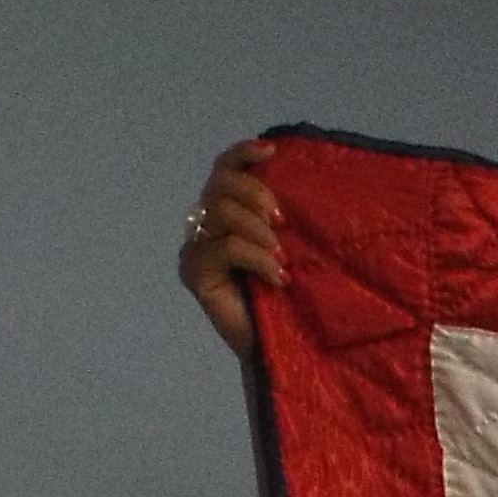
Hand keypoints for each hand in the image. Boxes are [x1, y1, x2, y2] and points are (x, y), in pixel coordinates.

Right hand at [179, 138, 284, 353]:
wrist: (284, 345)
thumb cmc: (294, 295)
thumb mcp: (296, 245)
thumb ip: (285, 215)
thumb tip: (303, 177)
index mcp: (230, 210)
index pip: (225, 168)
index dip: (243, 153)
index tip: (272, 150)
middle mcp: (208, 224)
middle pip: (220, 183)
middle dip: (255, 193)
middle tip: (283, 221)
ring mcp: (198, 248)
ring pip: (221, 212)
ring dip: (258, 230)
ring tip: (283, 256)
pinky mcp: (194, 272)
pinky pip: (224, 247)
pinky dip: (255, 257)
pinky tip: (277, 277)